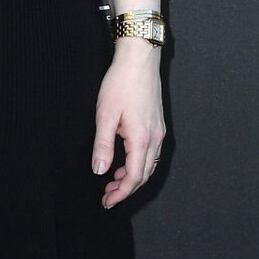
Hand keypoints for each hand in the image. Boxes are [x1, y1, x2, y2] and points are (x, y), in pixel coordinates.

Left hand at [91, 39, 164, 207]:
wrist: (140, 58)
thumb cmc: (121, 82)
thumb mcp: (105, 115)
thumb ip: (103, 146)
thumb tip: (100, 170)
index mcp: (142, 139)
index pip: (134, 177)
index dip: (120, 193)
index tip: (107, 201)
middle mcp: (155, 138)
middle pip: (144, 175)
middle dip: (126, 188)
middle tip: (107, 195)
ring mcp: (159, 131)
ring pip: (149, 165)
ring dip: (133, 176)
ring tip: (113, 180)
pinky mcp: (157, 124)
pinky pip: (151, 153)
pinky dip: (139, 163)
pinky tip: (125, 160)